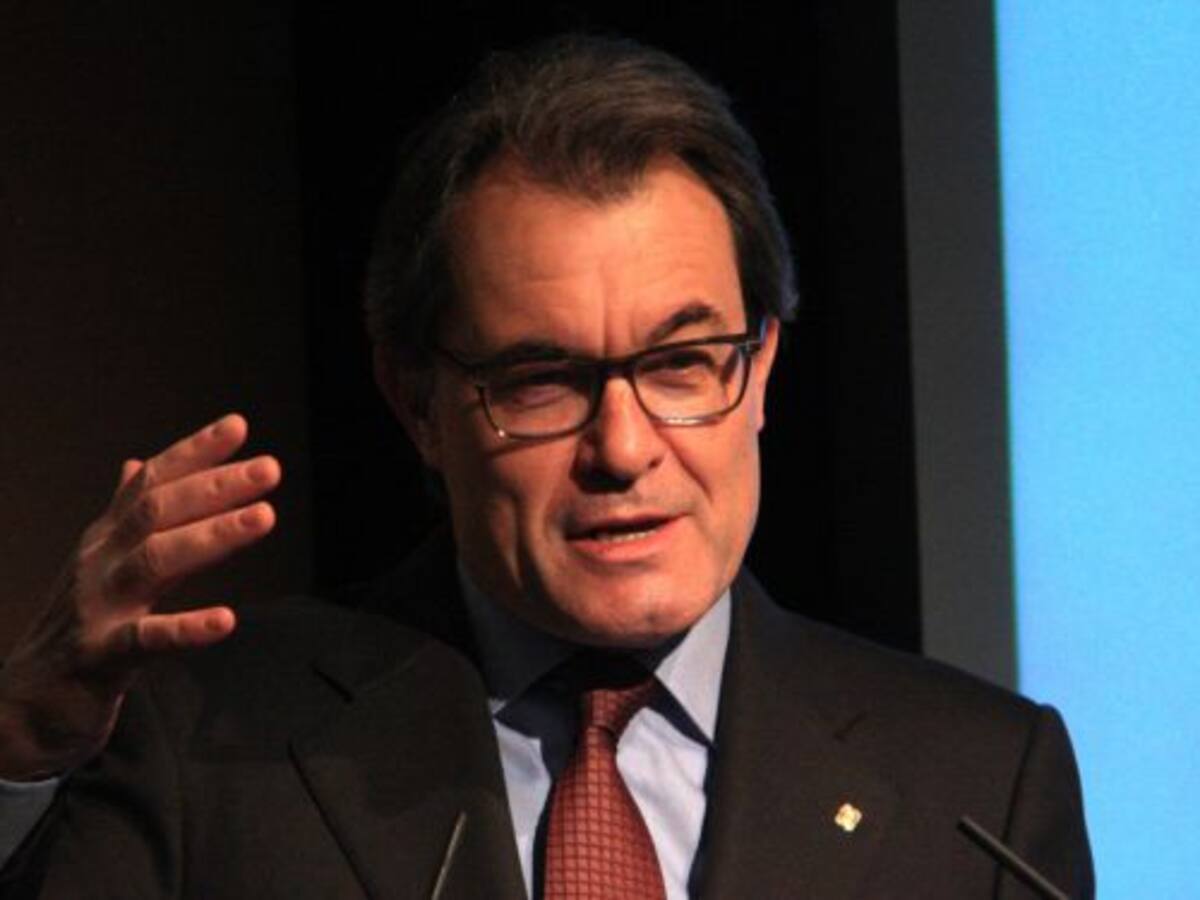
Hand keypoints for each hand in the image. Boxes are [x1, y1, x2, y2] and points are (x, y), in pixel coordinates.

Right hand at [0, 414, 279, 779]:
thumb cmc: (73, 631)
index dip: (194, 452)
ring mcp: (97, 608)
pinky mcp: (99, 658)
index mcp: (106, 538)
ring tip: (264, 517)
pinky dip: (187, 629)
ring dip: (212, 536)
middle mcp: (100, 562)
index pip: (153, 483)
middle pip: (158, 512)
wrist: (20, 709)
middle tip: (269, 467)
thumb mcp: (98, 565)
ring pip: (155, 561)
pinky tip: (226, 620)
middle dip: (215, 486)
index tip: (239, 426)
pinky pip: (146, 640)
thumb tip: (136, 464)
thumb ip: (124, 516)